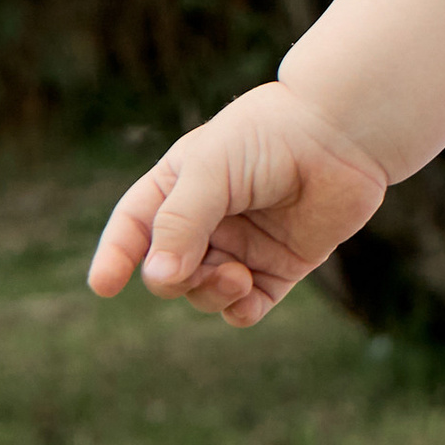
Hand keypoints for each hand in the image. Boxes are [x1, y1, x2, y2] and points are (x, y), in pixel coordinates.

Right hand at [86, 82, 390, 325]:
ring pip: (204, 293)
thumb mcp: (211, 171)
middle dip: (172, 278)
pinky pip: (248, 307)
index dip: (114, 257)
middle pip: (167, 271)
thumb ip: (182, 222)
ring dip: (210, 293)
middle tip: (191, 268)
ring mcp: (242, 246)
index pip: (133, 229)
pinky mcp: (280, 267)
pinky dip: (240, 310)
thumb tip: (158, 277)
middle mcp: (206, 221)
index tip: (103, 286)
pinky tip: (246, 293)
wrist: (342, 135)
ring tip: (235, 276)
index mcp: (177, 187)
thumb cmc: (269, 138)